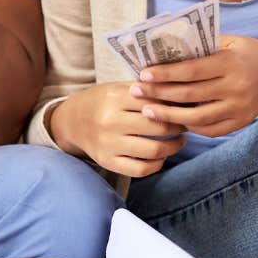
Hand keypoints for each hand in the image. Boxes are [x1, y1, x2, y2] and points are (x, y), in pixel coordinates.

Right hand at [49, 83, 186, 176]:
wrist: (71, 121)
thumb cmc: (101, 102)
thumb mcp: (118, 88)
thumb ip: (145, 91)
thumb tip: (181, 96)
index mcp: (115, 98)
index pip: (156, 102)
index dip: (176, 105)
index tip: (186, 106)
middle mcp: (111, 121)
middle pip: (158, 127)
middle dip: (179, 126)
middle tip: (186, 123)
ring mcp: (109, 144)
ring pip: (154, 150)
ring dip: (174, 146)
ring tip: (179, 140)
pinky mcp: (108, 161)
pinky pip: (141, 169)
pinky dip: (157, 164)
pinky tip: (162, 156)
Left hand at [131, 34, 257, 136]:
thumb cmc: (249, 52)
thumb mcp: (229, 41)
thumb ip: (201, 47)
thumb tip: (165, 51)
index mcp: (230, 62)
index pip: (191, 71)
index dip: (165, 74)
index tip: (142, 74)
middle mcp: (235, 87)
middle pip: (189, 95)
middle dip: (158, 94)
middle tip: (135, 91)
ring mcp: (239, 108)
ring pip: (196, 118)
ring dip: (168, 116)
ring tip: (147, 110)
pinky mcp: (241, 122)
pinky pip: (210, 130)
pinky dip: (189, 127)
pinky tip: (174, 120)